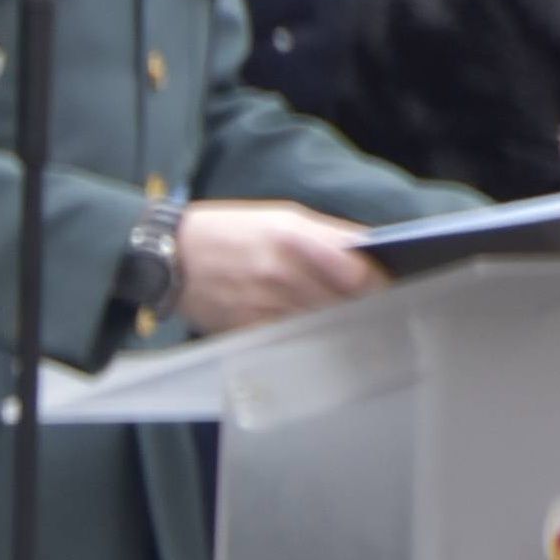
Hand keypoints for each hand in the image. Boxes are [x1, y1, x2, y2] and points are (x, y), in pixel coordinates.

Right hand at [169, 201, 383, 332]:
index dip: (382, 286)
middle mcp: (280, 273)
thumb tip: (370, 252)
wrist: (167, 258)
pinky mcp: (249, 330)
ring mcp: (264, 305)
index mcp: (293, 237)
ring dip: (345, 332)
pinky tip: (320, 342)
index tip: (393, 291)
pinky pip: (293, 342)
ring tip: (364, 336)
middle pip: (345, 305)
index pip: (358, 273)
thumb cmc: (228, 231)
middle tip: (388, 319)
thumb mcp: (279, 216)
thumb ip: (328, 235)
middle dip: (369, 313)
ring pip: (323, 327)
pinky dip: (310, 343)